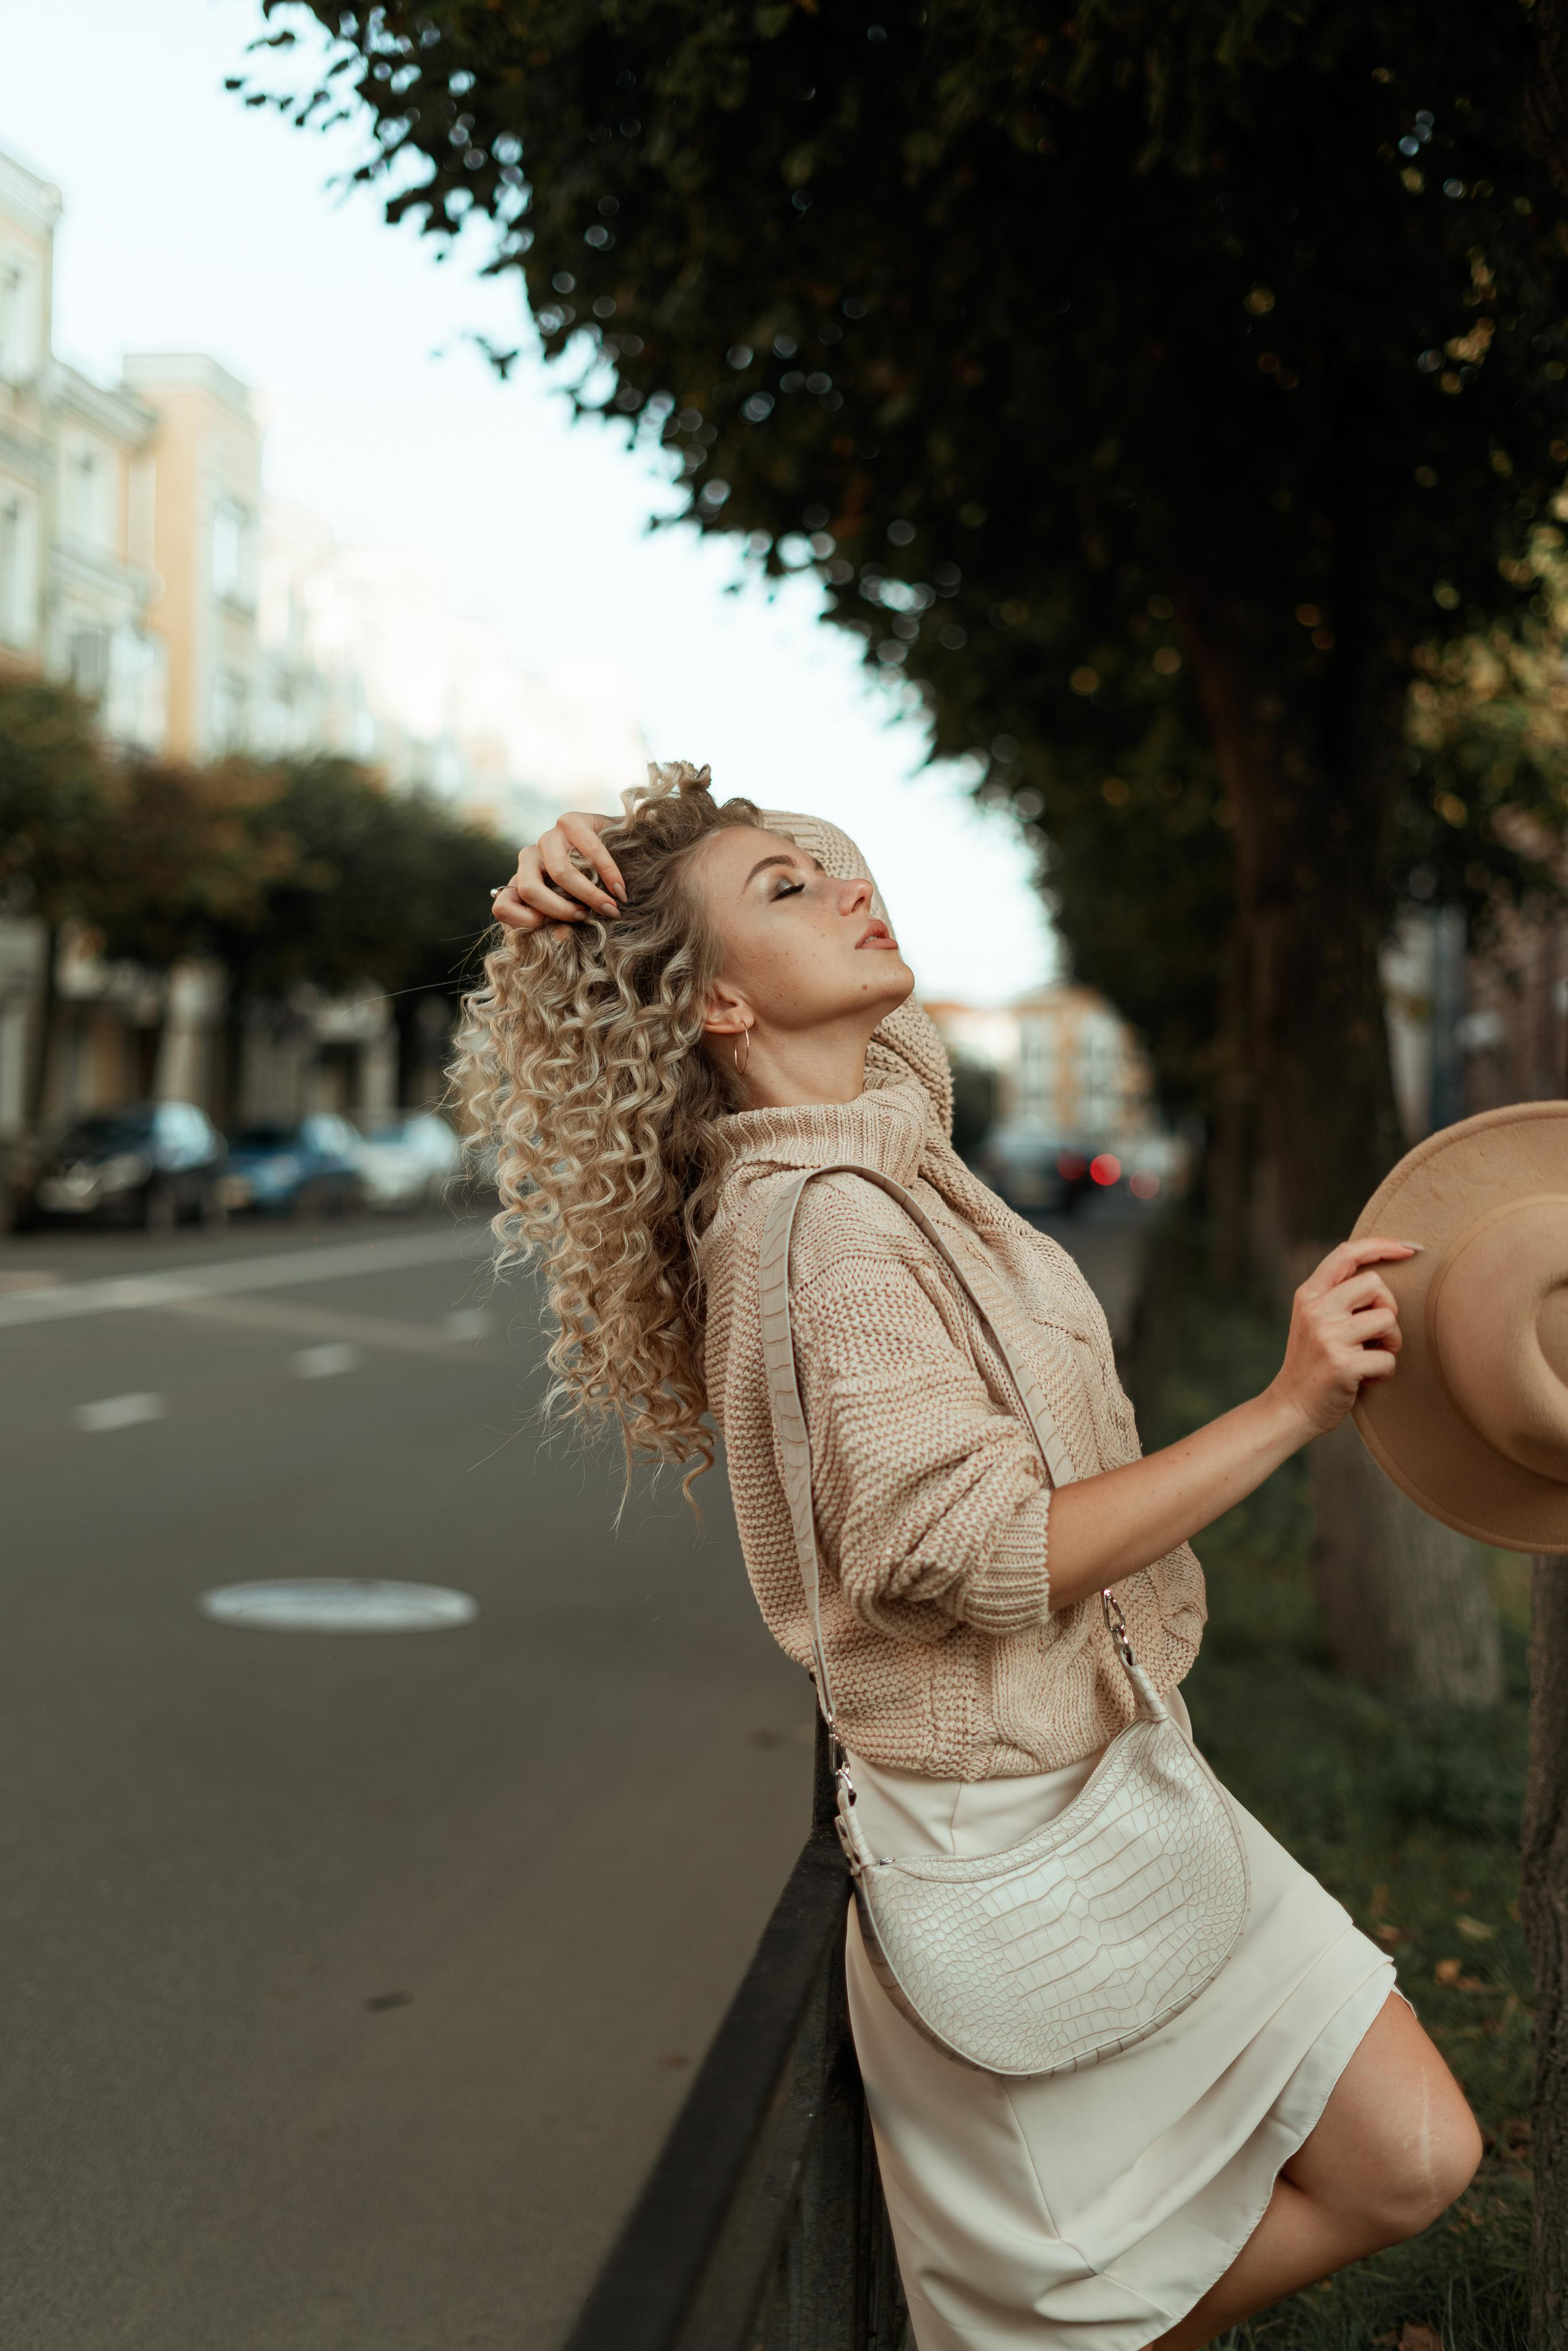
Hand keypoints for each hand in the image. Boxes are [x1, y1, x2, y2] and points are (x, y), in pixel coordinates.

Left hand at [490, 812, 625, 931]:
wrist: (621, 853)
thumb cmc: (594, 889)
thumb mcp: (575, 911)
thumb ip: (565, 925)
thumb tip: (562, 937)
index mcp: (523, 882)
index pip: (503, 905)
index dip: (524, 922)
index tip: (556, 929)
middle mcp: (529, 858)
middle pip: (528, 889)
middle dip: (560, 910)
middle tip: (586, 918)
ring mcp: (549, 837)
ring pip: (559, 872)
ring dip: (589, 895)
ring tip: (610, 908)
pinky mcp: (571, 822)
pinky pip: (590, 852)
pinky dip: (609, 875)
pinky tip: (620, 890)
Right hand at [1266, 1237, 1417, 1438]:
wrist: (1291, 1407)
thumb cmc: (1313, 1363)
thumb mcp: (1314, 1319)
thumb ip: (1336, 1294)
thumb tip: (1379, 1270)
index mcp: (1308, 1295)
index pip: (1346, 1254)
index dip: (1381, 1245)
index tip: (1409, 1249)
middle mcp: (1315, 1310)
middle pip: (1375, 1284)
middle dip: (1388, 1307)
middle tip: (1378, 1333)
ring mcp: (1327, 1337)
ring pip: (1387, 1319)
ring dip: (1391, 1342)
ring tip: (1373, 1357)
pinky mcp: (1342, 1365)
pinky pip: (1387, 1359)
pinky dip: (1385, 1372)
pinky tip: (1367, 1379)